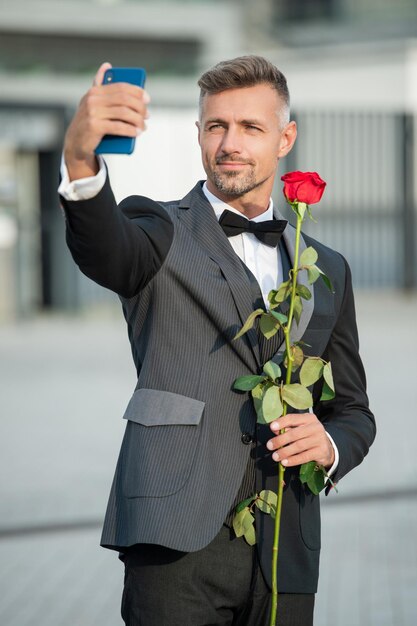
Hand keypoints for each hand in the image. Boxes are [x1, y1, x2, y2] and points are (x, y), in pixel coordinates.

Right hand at [63, 62, 149, 180]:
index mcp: (95, 91)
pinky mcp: (94, 127)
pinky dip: (130, 130)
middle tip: (147, 115)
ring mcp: (92, 113)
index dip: (137, 92)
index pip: (121, 87)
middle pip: (124, 99)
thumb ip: (99, 85)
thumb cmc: (89, 122)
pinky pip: (118, 127)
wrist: (75, 143)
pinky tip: (136, 132)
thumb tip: (107, 65)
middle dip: (139, 107)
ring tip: (143, 126)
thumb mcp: (92, 102)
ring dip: (137, 120)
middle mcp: (92, 99)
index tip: (147, 99)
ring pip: (123, 113)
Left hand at [267, 412, 334, 468]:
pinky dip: (293, 460)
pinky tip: (285, 462)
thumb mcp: (300, 428)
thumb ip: (288, 428)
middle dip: (280, 440)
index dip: (281, 422)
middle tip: (270, 445)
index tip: (272, 427)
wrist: (327, 448)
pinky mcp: (321, 451)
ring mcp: (320, 439)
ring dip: (285, 452)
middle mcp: (315, 427)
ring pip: (298, 446)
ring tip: (275, 456)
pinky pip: (304, 456)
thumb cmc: (309, 436)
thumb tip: (275, 430)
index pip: (293, 418)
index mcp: (308, 418)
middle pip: (294, 433)